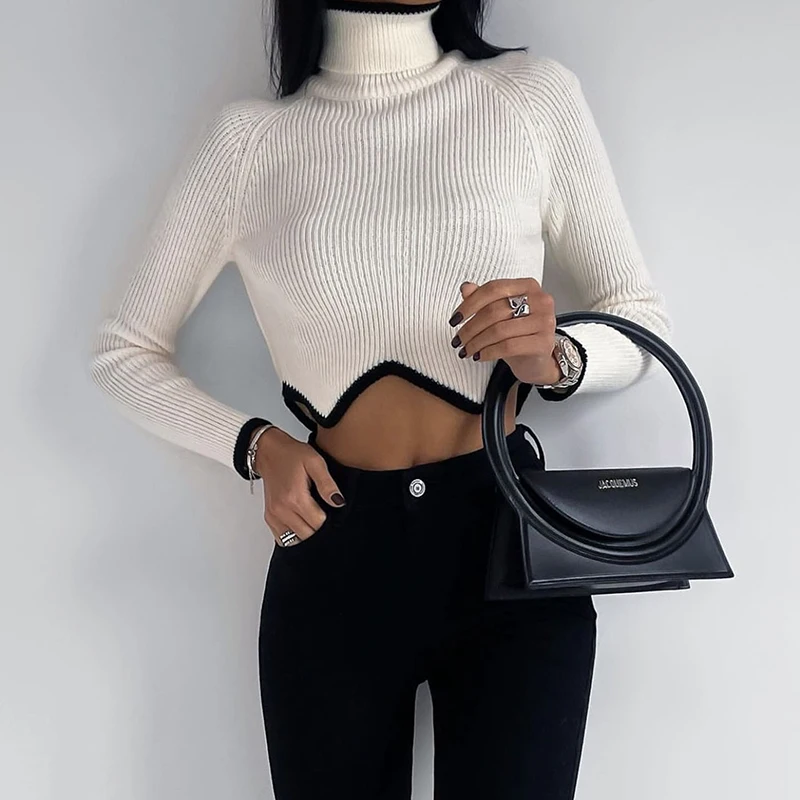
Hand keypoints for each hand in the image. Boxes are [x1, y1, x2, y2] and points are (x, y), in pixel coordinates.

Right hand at [253, 427, 345, 545]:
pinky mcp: (269, 518)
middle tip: (324, 513)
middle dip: (319, 528)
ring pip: (295, 540)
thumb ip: (327, 484)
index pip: (318, 524)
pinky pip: (283, 539)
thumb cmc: (292, 455)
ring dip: (307, 533)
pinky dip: (294, 535)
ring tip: (312, 517)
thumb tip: (339, 502)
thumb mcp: (315, 462)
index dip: (330, 520)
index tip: (332, 510)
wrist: (269, 452)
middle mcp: (281, 510)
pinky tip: (301, 522)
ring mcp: (273, 515)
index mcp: (294, 497)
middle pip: (307, 535)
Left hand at [448, 278, 561, 384]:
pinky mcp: (543, 343)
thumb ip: (483, 298)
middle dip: (470, 328)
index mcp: (528, 286)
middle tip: (458, 339)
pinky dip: (488, 352)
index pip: (493, 288)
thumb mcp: (499, 314)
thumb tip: (466, 287)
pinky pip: (508, 346)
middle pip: (494, 311)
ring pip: (499, 330)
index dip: (470, 304)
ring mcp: (544, 321)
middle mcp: (540, 300)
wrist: (537, 360)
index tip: (455, 318)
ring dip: (476, 342)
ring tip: (467, 350)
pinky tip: (479, 356)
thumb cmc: (518, 333)